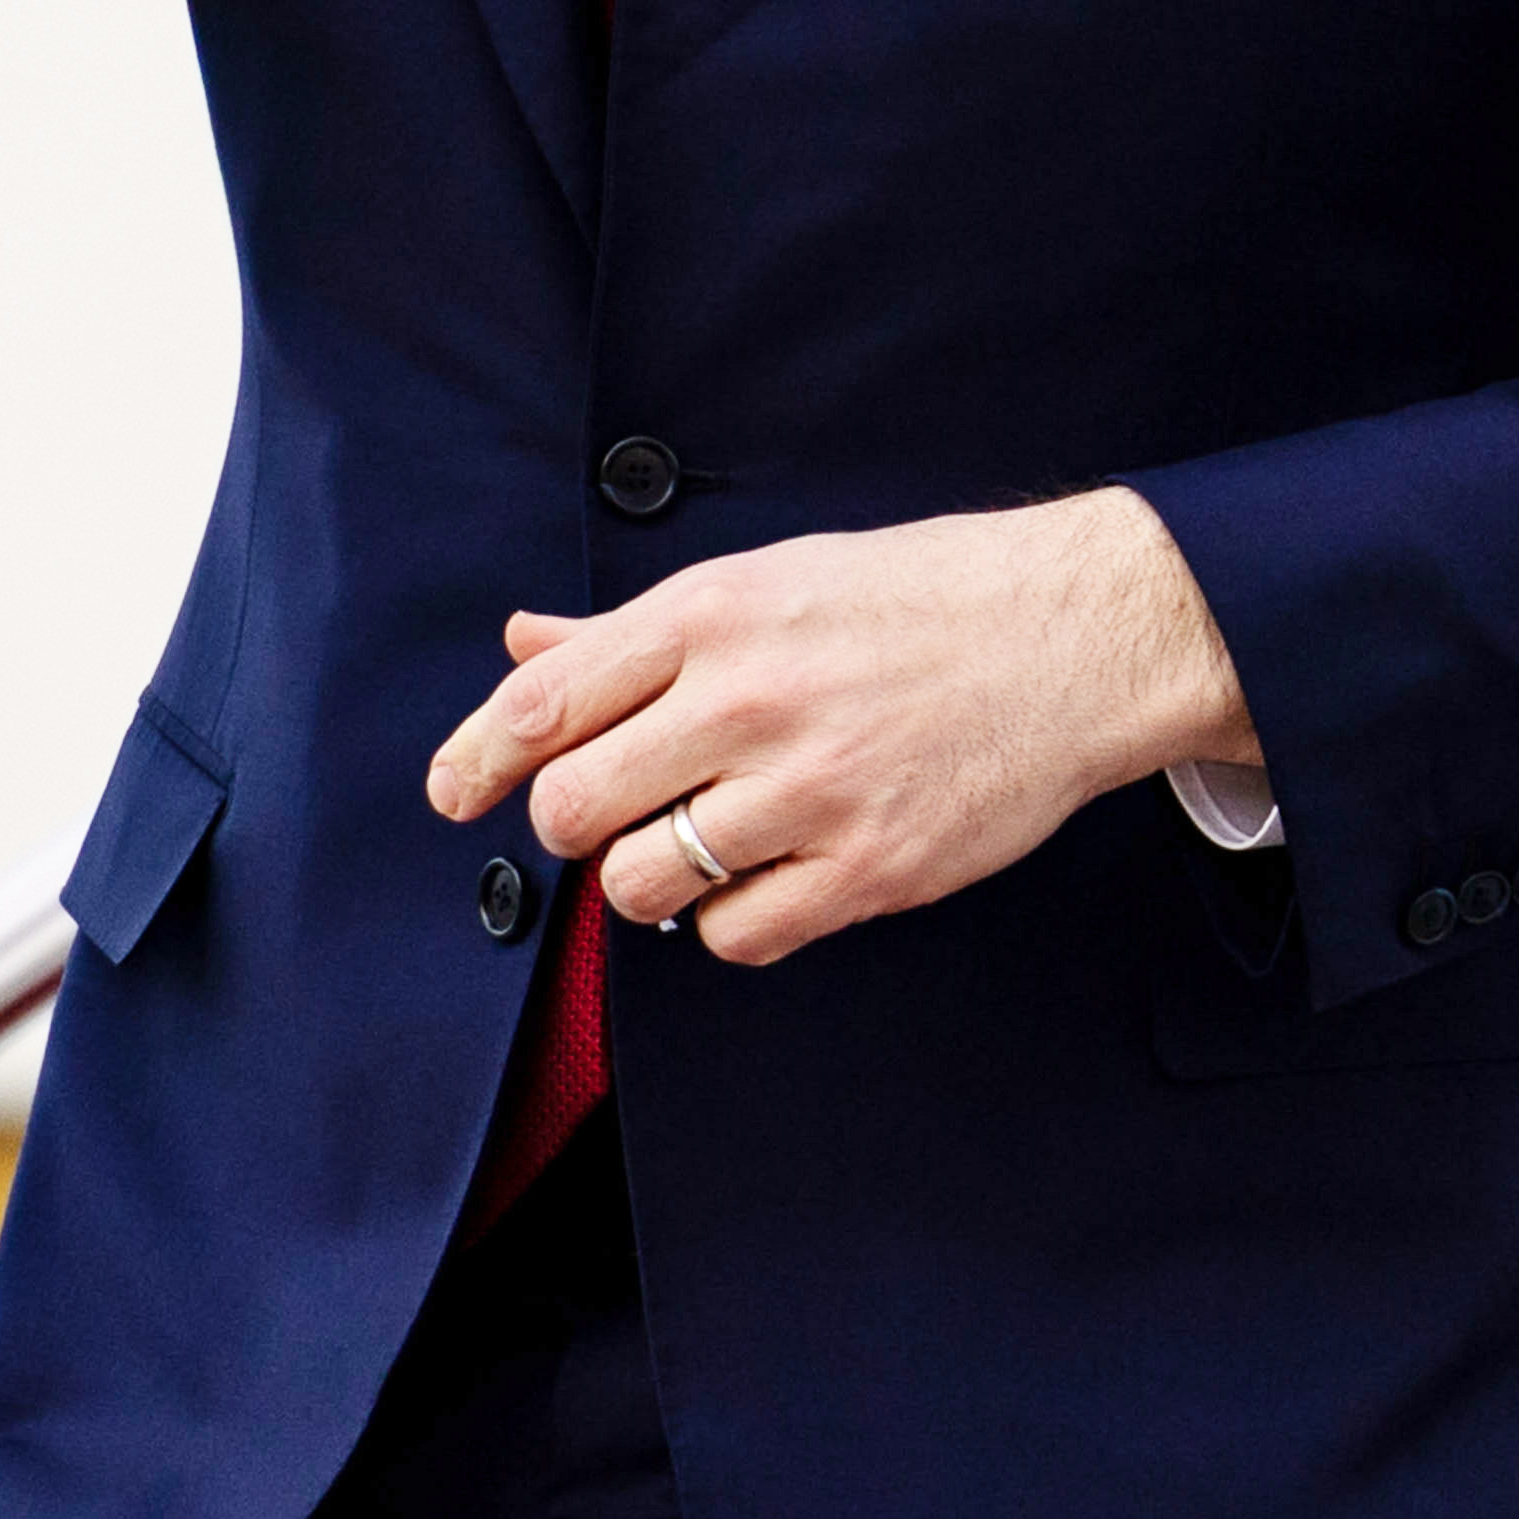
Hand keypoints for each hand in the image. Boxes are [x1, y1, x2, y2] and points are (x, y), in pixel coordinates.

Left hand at [422, 492, 1257, 968]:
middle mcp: (748, 700)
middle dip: (572, 823)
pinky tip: (765, 875)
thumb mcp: (762, 581)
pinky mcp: (869, 870)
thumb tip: (522, 646)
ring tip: (701, 841)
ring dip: (648, 880)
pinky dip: (728, 922)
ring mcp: (810, 791)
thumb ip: (630, 631)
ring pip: (641, 885)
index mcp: (710, 616)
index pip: (544, 703)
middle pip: (574, 807)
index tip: (448, 795)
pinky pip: (734, 937)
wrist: (1070, 637)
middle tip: (612, 812)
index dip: (475, 758)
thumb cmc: (909, 601)